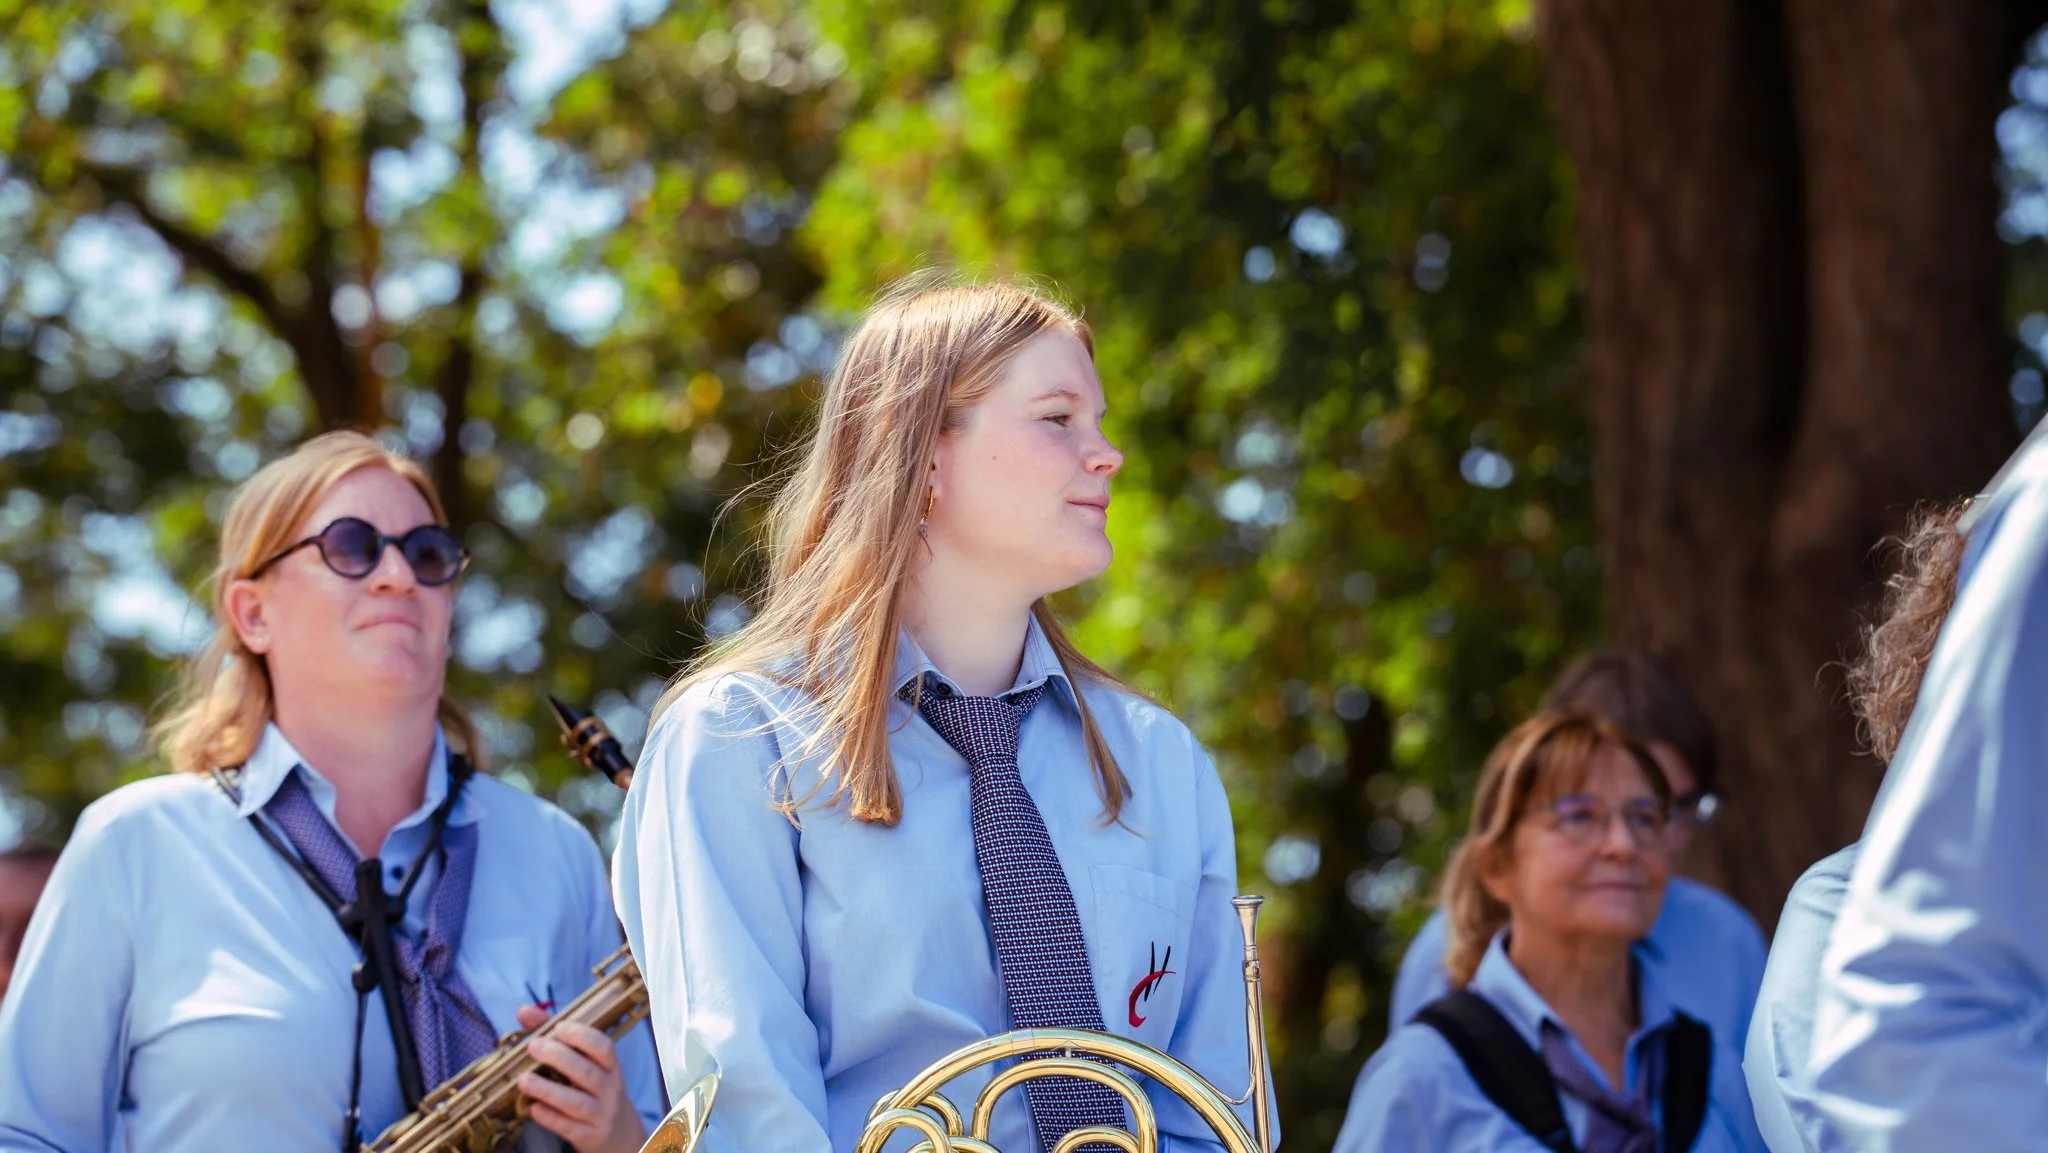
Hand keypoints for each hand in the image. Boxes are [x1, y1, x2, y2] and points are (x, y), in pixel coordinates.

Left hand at [514, 1003, 648, 1152]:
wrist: (616, 1131)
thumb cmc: (592, 1088)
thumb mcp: (583, 1062)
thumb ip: (554, 1036)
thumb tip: (523, 1011)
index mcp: (610, 1066)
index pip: (604, 1047)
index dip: (582, 1036)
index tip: (559, 1026)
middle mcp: (609, 1089)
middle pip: (587, 1072)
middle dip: (559, 1057)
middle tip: (532, 1046)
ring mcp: (600, 1114)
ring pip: (575, 1102)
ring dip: (548, 1090)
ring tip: (523, 1080)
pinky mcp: (590, 1136)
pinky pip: (569, 1127)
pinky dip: (550, 1118)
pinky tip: (533, 1108)